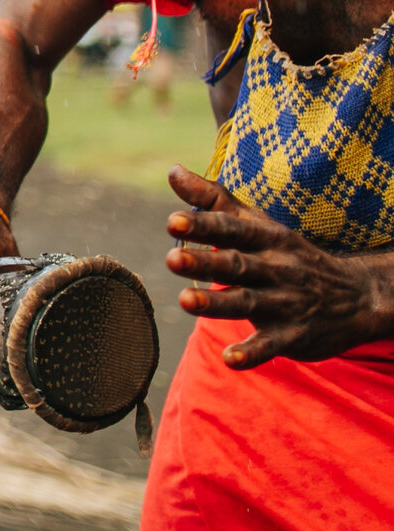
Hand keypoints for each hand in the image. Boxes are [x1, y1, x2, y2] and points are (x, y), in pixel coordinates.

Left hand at [164, 167, 393, 365]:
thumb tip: (173, 170)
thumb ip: (214, 200)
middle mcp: (275, 269)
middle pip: (236, 265)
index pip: (232, 229)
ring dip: (217, 303)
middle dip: (204, 263)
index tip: (173, 220)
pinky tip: (231, 359)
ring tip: (185, 301)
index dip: (204, 225)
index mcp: (266, 240)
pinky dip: (252, 353)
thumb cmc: (289, 255)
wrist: (357, 297)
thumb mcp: (259, 224)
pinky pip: (270, 346)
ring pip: (247, 303)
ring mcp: (284, 303)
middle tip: (172, 259)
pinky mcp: (291, 336)